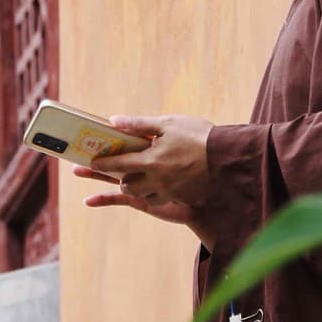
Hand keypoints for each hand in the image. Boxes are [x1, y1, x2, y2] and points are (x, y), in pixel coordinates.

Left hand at [85, 116, 214, 224]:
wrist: (230, 158)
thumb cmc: (199, 136)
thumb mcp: (168, 123)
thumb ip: (139, 124)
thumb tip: (114, 121)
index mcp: (151, 160)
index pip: (119, 164)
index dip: (103, 164)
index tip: (91, 162)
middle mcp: (157, 179)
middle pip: (129, 186)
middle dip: (121, 180)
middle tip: (119, 172)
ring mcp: (170, 191)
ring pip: (144, 195)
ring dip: (138, 188)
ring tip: (138, 179)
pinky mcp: (182, 197)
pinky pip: (162, 199)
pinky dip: (156, 193)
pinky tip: (160, 185)